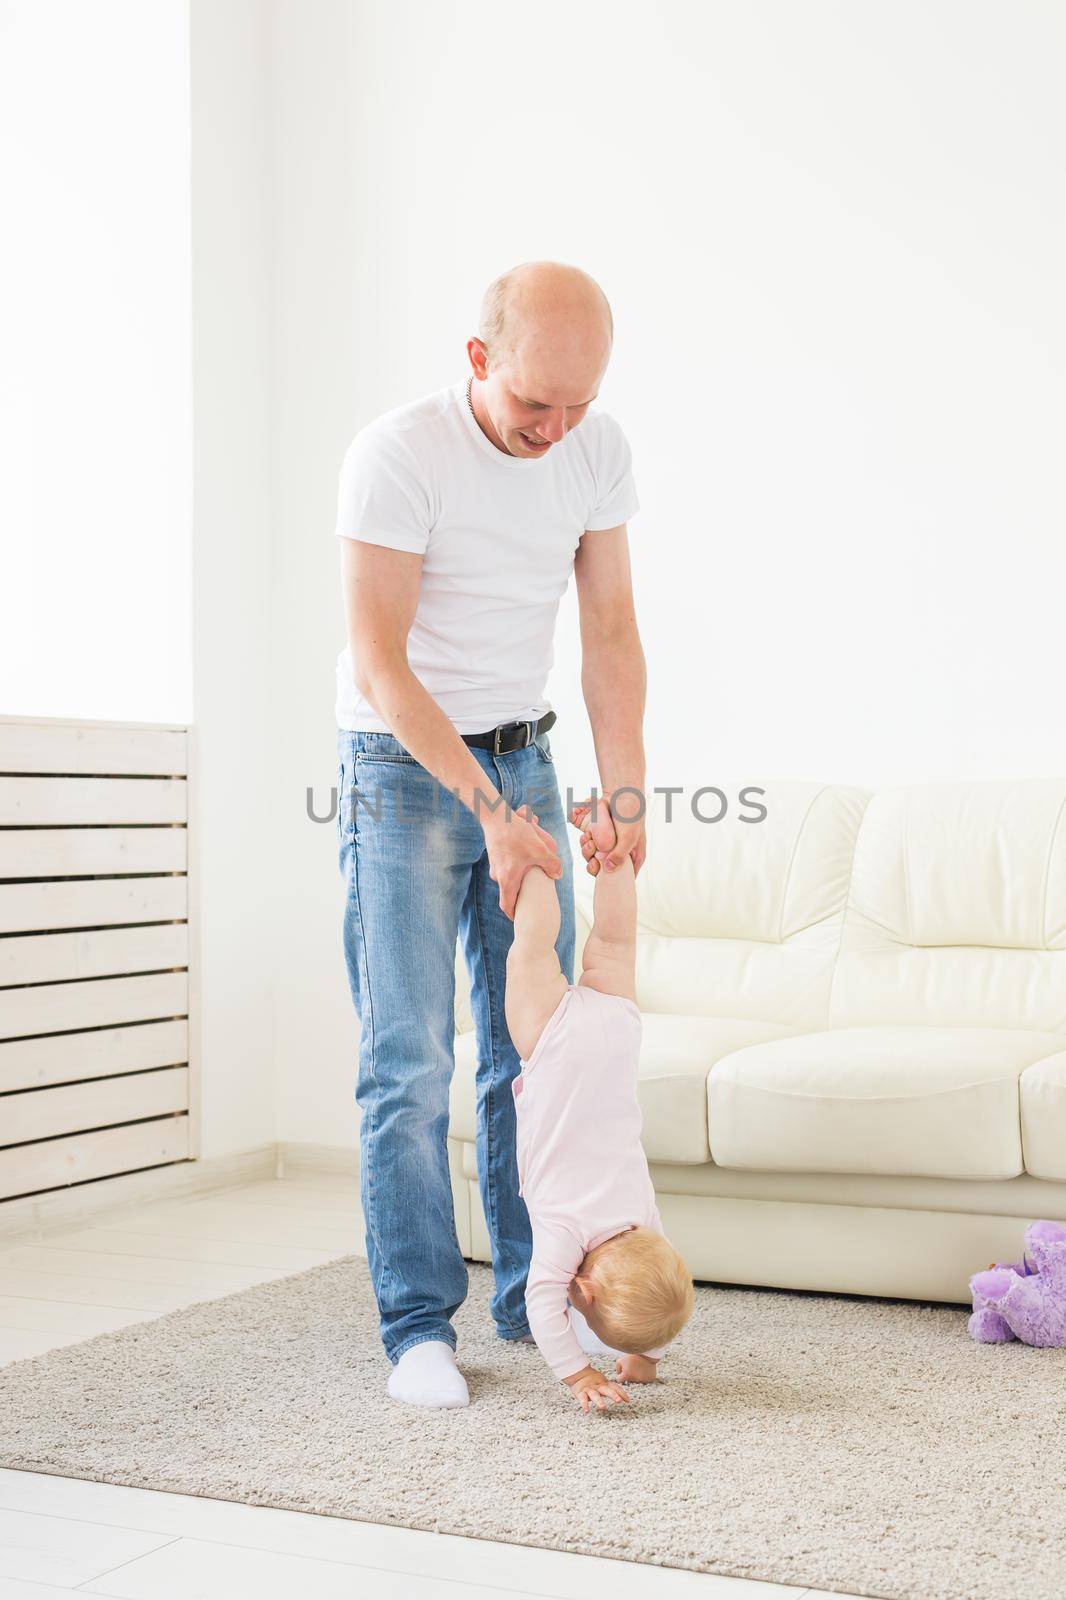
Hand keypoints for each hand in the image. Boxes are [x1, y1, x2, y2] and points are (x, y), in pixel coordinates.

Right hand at [485, 803, 560, 919]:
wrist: (496, 816)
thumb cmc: (516, 833)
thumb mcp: (540, 849)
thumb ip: (552, 864)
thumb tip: (557, 875)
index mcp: (507, 879)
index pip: (507, 905)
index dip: (513, 914)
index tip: (519, 918)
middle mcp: (498, 874)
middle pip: (509, 890)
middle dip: (520, 892)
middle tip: (531, 894)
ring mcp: (495, 864)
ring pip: (509, 875)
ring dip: (520, 873)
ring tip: (532, 864)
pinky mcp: (496, 854)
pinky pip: (508, 863)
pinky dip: (517, 861)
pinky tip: (526, 849)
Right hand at [562, 1363, 630, 1414]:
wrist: (578, 1373)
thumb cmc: (593, 1381)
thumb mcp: (603, 1383)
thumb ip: (613, 1390)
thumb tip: (627, 1399)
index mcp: (604, 1383)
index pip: (614, 1387)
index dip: (621, 1392)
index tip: (627, 1400)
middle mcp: (598, 1386)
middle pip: (606, 1389)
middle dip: (613, 1395)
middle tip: (619, 1401)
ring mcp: (589, 1389)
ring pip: (595, 1395)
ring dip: (599, 1401)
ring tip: (603, 1407)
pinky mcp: (580, 1392)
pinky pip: (582, 1399)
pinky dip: (584, 1404)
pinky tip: (586, 1411)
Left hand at [570, 798, 646, 878]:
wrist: (620, 793)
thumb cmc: (630, 815)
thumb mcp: (629, 837)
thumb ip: (620, 855)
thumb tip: (608, 870)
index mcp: (631, 856)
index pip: (621, 876)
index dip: (609, 877)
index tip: (600, 869)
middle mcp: (617, 852)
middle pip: (602, 868)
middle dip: (593, 861)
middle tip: (594, 850)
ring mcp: (605, 844)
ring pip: (591, 856)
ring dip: (586, 849)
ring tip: (590, 838)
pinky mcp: (595, 835)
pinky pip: (585, 843)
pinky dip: (583, 840)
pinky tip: (587, 833)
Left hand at [614, 1353, 658, 1383]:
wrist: (646, 1350)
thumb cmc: (632, 1355)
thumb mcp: (621, 1359)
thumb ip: (618, 1368)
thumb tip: (619, 1374)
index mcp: (627, 1375)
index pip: (620, 1380)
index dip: (621, 1375)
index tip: (624, 1371)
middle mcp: (635, 1380)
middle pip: (630, 1381)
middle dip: (630, 1376)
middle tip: (633, 1368)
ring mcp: (644, 1380)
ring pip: (638, 1381)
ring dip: (637, 1377)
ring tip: (639, 1368)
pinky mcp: (651, 1379)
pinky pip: (646, 1380)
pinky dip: (645, 1377)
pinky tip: (645, 1370)